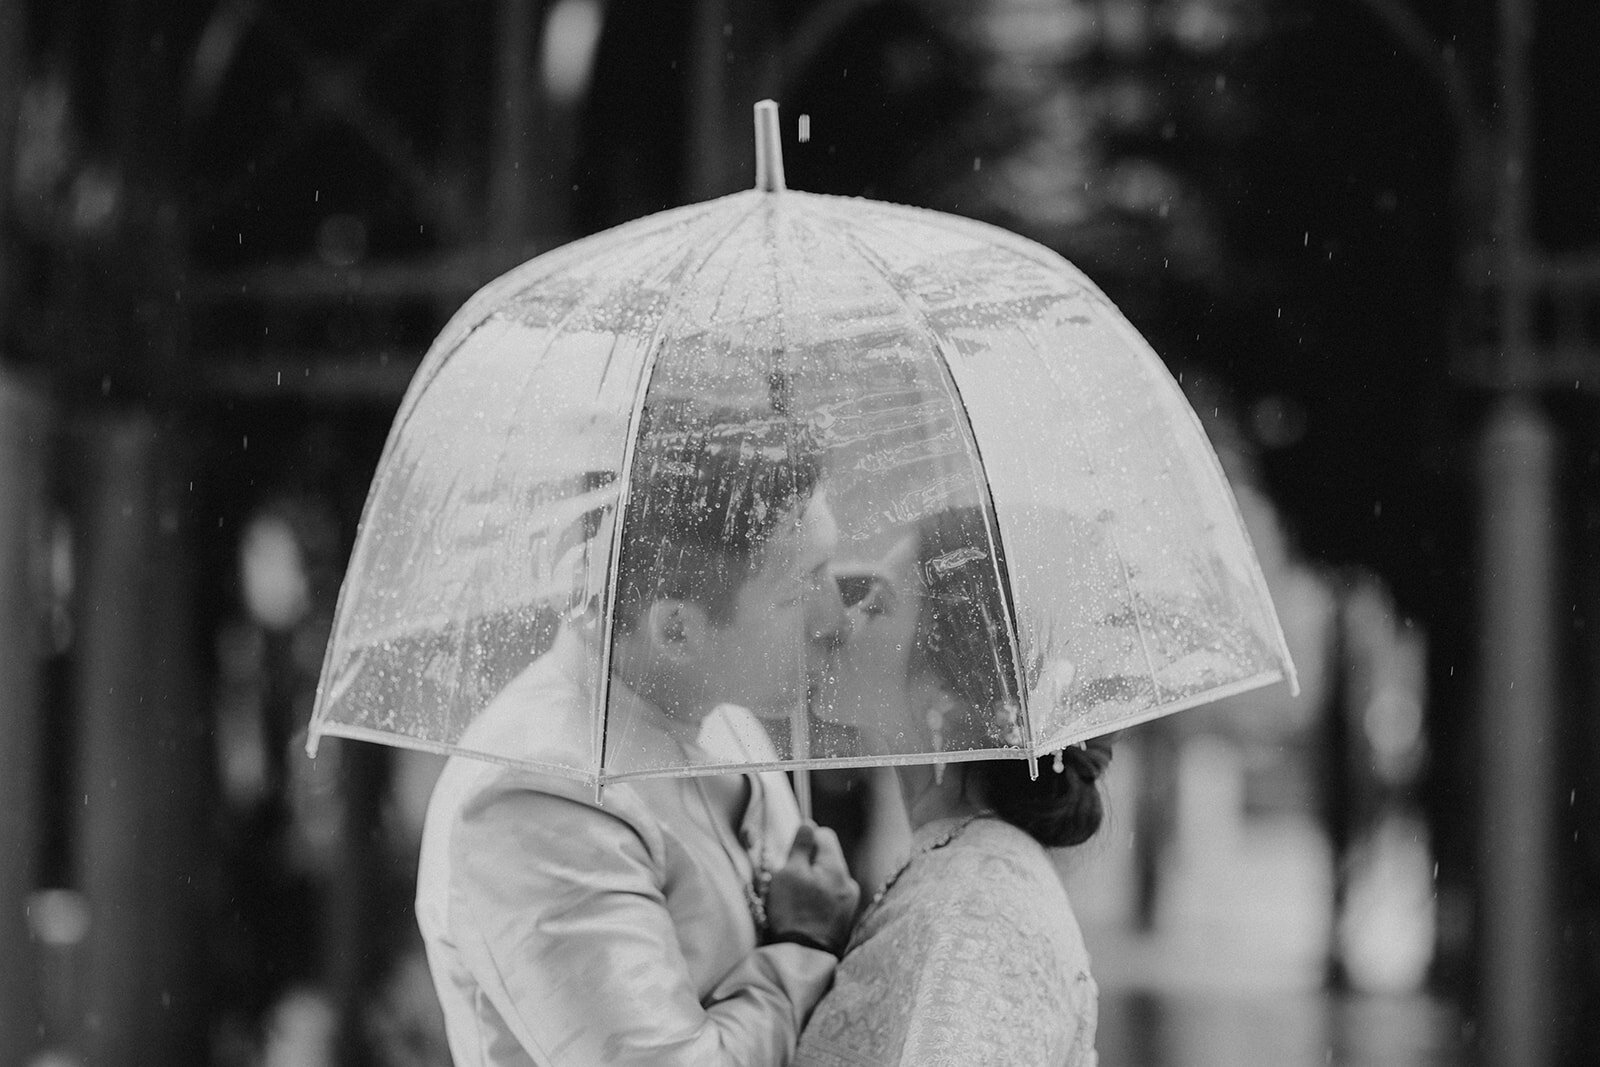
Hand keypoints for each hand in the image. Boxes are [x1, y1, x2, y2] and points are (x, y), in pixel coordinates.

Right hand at [764, 821, 859, 955]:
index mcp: (836, 867)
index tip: (792, 856)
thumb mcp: (789, 873)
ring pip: (828, 877)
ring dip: (813, 881)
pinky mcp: (845, 916)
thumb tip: (809, 824)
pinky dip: (818, 897)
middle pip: (828, 856)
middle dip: (808, 862)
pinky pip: (831, 895)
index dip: (806, 840)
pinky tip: (806, 910)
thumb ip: (801, 846)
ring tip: (797, 898)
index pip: (825, 834)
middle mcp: (848, 881)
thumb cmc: (793, 912)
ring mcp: (850, 901)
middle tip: (791, 880)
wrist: (803, 956)